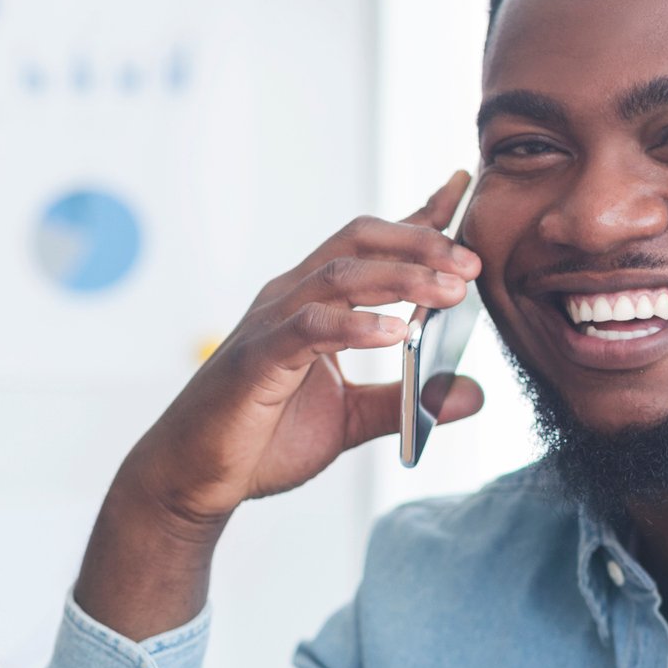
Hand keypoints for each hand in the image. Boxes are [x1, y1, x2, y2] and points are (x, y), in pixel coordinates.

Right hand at [75, 173, 484, 639]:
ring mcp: (271, 323)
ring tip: (448, 292)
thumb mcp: (352, 419)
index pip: (372, 246)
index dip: (419, 217)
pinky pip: (309, 328)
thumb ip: (408, 401)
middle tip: (472, 263)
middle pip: (360, 242)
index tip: (464, 190)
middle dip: (421, 244)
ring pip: (340, 276)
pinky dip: (353, 326)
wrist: (195, 476)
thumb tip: (472, 395)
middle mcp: (291, 297)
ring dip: (400, 279)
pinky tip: (393, 333)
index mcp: (313, 301)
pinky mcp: (257, 359)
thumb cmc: (262, 440)